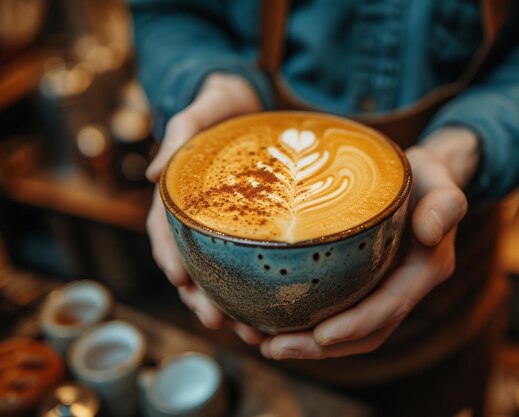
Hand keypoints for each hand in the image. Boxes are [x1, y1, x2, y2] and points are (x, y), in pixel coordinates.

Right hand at [145, 73, 264, 336]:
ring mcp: (220, 229)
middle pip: (191, 267)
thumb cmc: (219, 108)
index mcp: (177, 196)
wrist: (245, 106)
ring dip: (229, 307)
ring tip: (251, 333)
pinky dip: (254, 293)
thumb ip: (179, 132)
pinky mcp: (245, 231)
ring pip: (218, 277)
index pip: (165, 232)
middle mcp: (195, 219)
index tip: (181, 281)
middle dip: (201, 299)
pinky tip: (271, 313)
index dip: (169, 257)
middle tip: (219, 322)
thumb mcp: (200, 112)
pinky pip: (246, 266)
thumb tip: (152, 172)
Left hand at [257, 127, 479, 359]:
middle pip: (360, 333)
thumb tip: (430, 229)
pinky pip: (329, 308)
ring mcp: (376, 288)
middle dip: (317, 347)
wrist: (421, 179)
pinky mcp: (357, 281)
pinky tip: (262, 315)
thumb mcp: (442, 183)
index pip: (389, 307)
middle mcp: (400, 289)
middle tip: (273, 348)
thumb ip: (446, 203)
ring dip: (302, 342)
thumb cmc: (429, 178)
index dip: (355, 325)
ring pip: (341, 329)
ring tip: (258, 340)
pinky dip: (297, 318)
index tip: (320, 335)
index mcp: (422, 272)